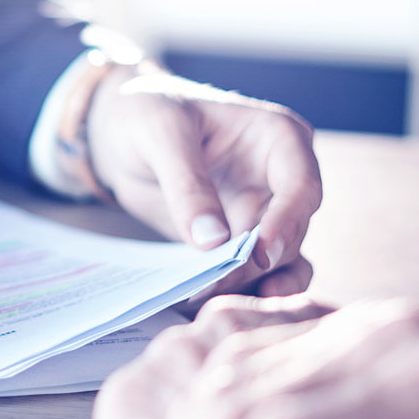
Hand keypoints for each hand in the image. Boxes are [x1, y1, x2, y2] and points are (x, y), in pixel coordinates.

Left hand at [87, 70, 321, 297]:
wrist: (118, 131)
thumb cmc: (146, 112)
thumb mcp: (160, 134)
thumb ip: (187, 184)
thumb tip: (213, 242)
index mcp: (279, 139)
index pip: (300, 185)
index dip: (287, 222)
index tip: (261, 253)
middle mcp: (281, 180)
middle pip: (291, 232)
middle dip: (258, 263)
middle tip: (219, 285)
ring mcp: (262, 213)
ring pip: (280, 261)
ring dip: (256, 286)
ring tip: (222, 305)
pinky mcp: (237, 241)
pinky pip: (249, 273)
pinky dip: (233, 290)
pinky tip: (208, 306)